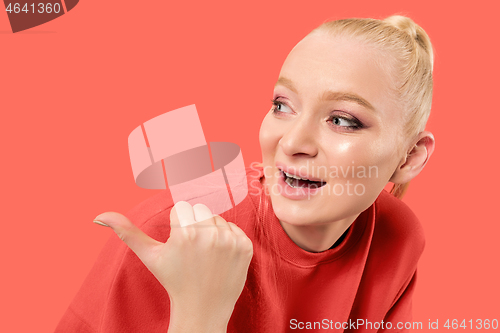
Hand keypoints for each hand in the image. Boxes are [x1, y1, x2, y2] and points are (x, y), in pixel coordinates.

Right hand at [93, 202, 253, 331]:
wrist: (202, 309)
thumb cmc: (173, 280)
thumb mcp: (150, 256)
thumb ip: (127, 232)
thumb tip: (98, 216)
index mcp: (186, 232)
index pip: (181, 208)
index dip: (178, 226)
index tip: (180, 246)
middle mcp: (211, 233)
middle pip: (200, 209)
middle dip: (194, 224)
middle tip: (192, 250)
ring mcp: (231, 240)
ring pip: (217, 217)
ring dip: (211, 230)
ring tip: (205, 254)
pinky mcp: (245, 246)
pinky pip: (233, 227)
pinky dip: (226, 238)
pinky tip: (219, 256)